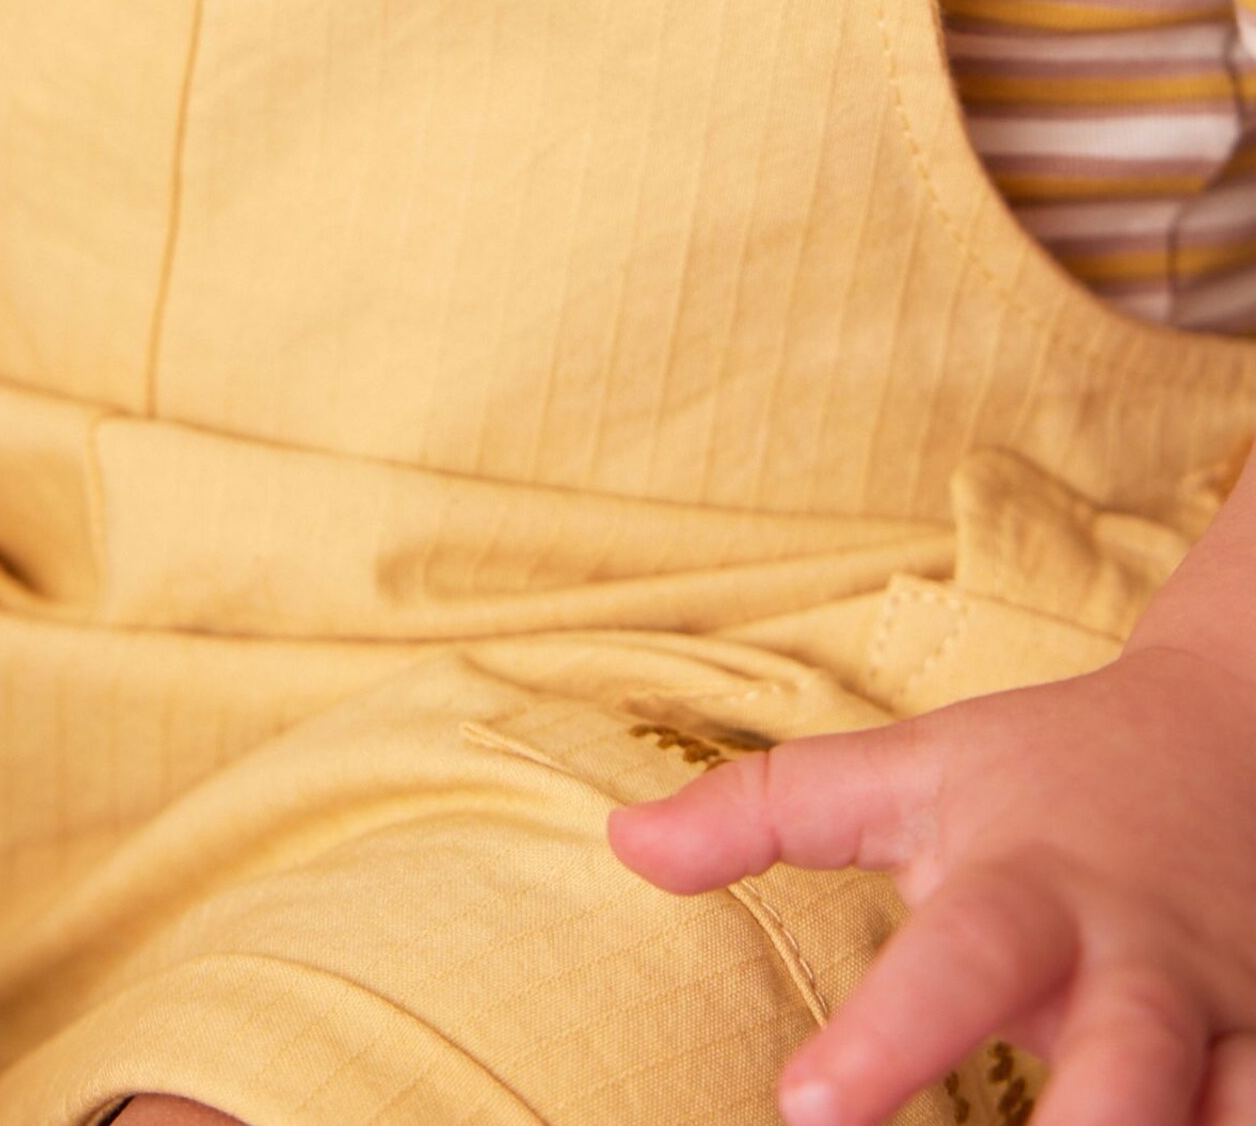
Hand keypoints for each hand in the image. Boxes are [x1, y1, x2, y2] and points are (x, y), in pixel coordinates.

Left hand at [608, 645, 1255, 1125]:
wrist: (1237, 727)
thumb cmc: (1043, 771)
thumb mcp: (905, 772)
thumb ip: (765, 809)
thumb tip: (621, 841)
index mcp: (1031, 889)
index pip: (956, 961)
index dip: (889, 1036)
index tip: (804, 1106)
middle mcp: (1138, 964)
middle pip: (1128, 1059)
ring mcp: (1226, 1017)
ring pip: (1239, 1102)